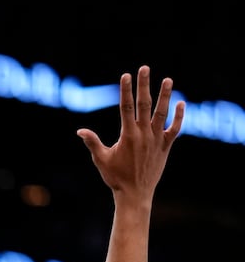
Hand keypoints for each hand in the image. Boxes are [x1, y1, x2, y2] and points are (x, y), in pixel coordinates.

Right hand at [77, 66, 183, 203]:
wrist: (135, 194)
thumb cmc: (115, 177)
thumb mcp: (101, 159)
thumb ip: (92, 142)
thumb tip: (80, 131)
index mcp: (127, 135)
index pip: (125, 107)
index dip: (126, 90)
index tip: (126, 75)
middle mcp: (143, 134)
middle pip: (144, 104)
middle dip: (144, 85)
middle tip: (145, 68)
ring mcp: (156, 139)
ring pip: (162, 112)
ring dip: (165, 95)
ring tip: (168, 79)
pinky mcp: (165, 146)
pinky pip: (174, 128)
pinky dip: (178, 116)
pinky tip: (181, 103)